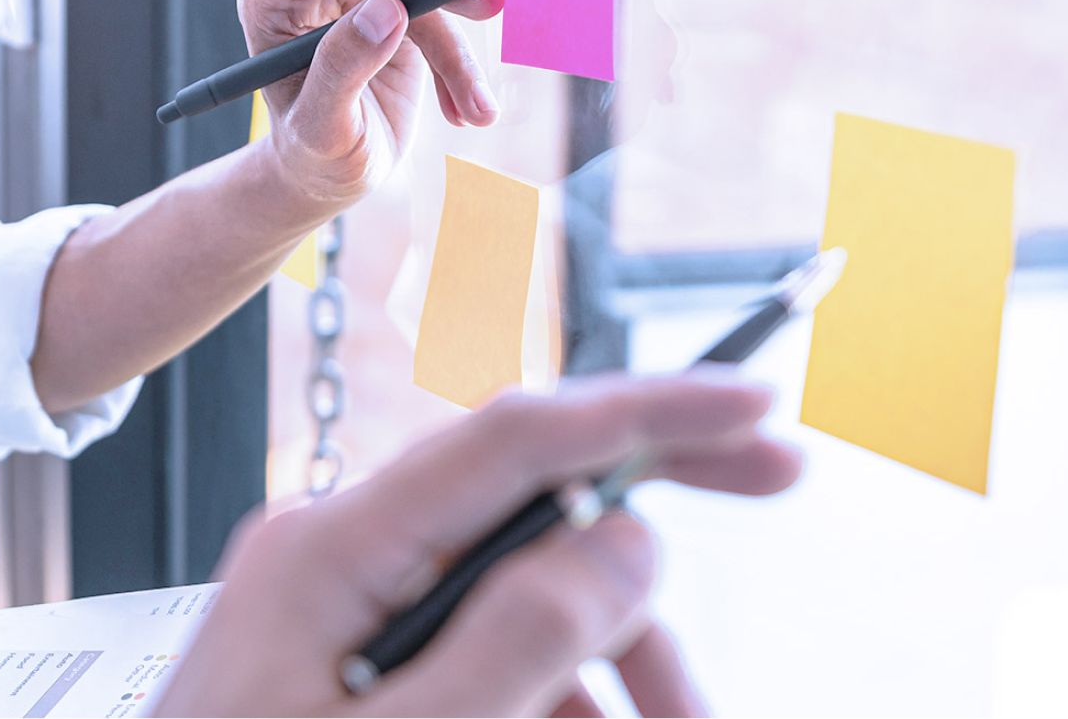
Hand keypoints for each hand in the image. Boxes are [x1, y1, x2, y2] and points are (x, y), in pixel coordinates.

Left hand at [155, 373, 803, 716]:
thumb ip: (517, 640)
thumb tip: (628, 536)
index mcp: (331, 548)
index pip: (515, 436)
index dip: (648, 409)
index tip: (759, 406)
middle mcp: (335, 546)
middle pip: (526, 505)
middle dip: (643, 561)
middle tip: (764, 524)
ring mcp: (339, 598)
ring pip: (516, 594)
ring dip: (607, 668)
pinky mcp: (346, 650)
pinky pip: (474, 648)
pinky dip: (546, 696)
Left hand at [237, 0, 504, 214]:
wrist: (330, 173)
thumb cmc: (311, 154)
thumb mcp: (322, 127)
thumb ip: (342, 68)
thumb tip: (388, 8)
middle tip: (486, 9)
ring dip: (458, 50)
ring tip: (479, 110)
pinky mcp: (394, 10)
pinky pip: (441, 18)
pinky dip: (459, 66)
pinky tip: (466, 111)